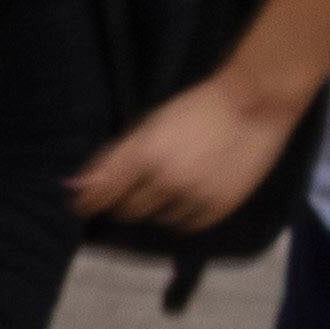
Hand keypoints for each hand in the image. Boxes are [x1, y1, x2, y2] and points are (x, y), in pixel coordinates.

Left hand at [61, 81, 295, 232]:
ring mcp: (194, 195)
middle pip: (129, 210)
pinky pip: (188, 225)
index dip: (90, 203)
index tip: (83, 207)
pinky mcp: (219, 206)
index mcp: (143, 155)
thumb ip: (111, 159)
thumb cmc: (197, 109)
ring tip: (176, 180)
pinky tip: (191, 192)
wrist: (254, 103)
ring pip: (159, 219)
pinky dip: (184, 214)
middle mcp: (166, 180)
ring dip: (159, 206)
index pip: (102, 195)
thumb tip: (75, 187)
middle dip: (126, 201)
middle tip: (139, 185)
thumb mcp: (149, 126)